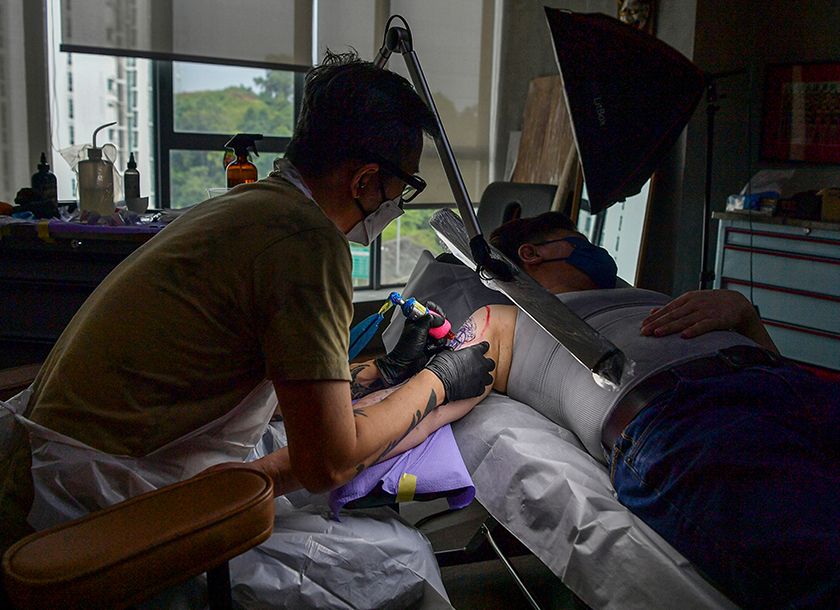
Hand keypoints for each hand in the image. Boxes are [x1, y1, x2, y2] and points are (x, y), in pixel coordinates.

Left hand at [375, 301, 448, 384]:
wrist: (406, 364)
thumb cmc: (406, 347)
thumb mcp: (418, 329)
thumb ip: (430, 320)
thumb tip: (441, 319)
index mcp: (417, 318)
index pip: (429, 307)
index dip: (436, 310)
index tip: (441, 316)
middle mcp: (423, 326)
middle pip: (439, 320)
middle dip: (440, 328)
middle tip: (436, 332)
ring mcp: (428, 335)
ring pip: (441, 332)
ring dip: (438, 339)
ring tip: (430, 343)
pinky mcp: (432, 344)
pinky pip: (441, 342)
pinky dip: (437, 346)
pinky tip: (430, 349)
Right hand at [425, 341, 494, 402]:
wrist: (440, 382)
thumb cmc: (442, 367)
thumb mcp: (449, 353)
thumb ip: (458, 354)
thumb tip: (457, 355)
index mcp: (474, 352)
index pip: (484, 347)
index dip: (483, 347)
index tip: (483, 348)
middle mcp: (481, 365)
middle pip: (491, 363)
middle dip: (486, 364)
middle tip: (480, 365)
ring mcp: (481, 378)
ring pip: (489, 377)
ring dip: (484, 377)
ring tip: (478, 377)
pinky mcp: (478, 390)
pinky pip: (482, 388)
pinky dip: (478, 387)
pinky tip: (473, 386)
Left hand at [640, 290, 757, 338]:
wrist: (738, 303)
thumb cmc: (711, 304)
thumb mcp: (692, 301)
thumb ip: (673, 307)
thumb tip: (652, 312)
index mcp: (688, 298)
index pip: (668, 309)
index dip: (655, 317)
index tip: (642, 325)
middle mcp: (695, 303)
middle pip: (673, 315)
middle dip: (657, 323)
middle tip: (644, 331)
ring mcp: (706, 311)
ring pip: (685, 320)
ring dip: (670, 327)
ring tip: (658, 333)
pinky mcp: (717, 320)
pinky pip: (704, 326)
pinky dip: (694, 330)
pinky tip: (684, 336)